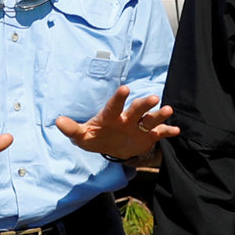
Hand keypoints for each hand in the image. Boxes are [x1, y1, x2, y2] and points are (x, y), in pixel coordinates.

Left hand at [53, 86, 179, 162]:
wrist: (111, 146)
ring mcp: (139, 126)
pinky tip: (176, 130)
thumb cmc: (95, 137)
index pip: (114, 106)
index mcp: (111, 116)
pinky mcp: (148, 136)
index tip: (125, 89)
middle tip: (153, 98)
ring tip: (168, 110)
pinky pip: (159, 132)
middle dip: (144, 104)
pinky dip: (167, 131)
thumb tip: (58, 121)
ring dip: (159, 114)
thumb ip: (72, 129)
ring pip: (150, 119)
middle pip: (136, 109)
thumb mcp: (81, 136)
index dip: (119, 98)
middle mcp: (127, 118)